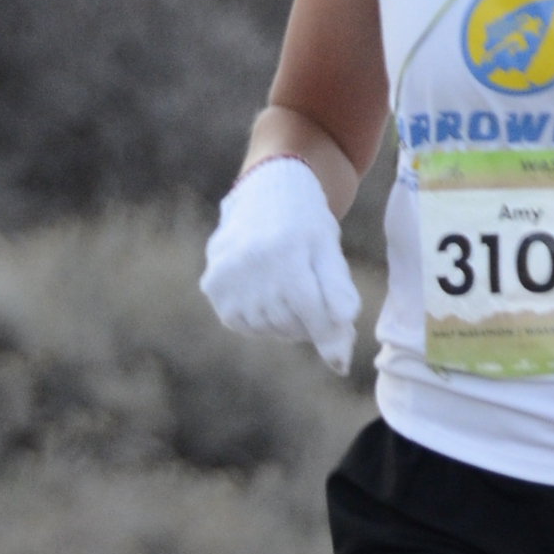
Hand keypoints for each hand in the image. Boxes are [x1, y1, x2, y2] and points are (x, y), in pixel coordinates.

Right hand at [200, 157, 358, 372]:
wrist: (266, 193)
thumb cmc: (307, 225)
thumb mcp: (330, 253)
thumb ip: (338, 298)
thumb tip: (339, 360)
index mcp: (287, 251)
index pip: (313, 313)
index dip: (330, 336)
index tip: (341, 360)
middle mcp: (252, 263)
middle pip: (292, 324)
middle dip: (310, 322)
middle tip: (312, 296)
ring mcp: (227, 275)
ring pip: (268, 328)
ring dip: (285, 321)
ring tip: (288, 287)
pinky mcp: (213, 286)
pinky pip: (244, 325)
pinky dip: (259, 318)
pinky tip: (266, 290)